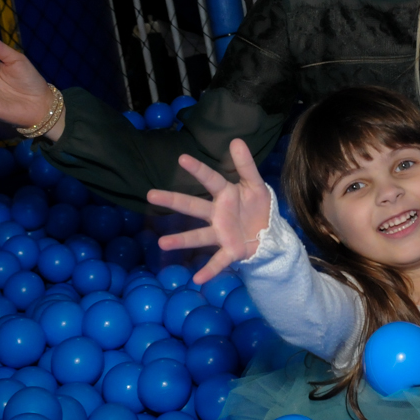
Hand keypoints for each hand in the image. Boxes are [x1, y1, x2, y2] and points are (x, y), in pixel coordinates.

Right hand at [147, 139, 270, 284]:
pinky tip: (197, 279)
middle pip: (193, 206)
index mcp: (225, 194)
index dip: (198, 169)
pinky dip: (208, 270)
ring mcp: (221, 233)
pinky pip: (218, 261)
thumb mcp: (256, 184)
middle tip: (150, 195)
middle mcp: (217, 214)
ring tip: (161, 243)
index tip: (182, 158)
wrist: (269, 232)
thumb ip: (246, 165)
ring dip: (181, 240)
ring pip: (198, 236)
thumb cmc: (256, 205)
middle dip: (173, 201)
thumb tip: (236, 140)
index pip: (210, 179)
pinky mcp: (230, 250)